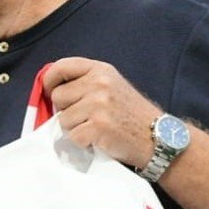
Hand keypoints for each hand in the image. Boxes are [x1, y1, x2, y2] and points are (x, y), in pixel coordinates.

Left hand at [40, 57, 162, 167]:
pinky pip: (73, 136)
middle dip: (66, 110)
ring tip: (95, 128)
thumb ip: (85, 82)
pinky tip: (98, 139)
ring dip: (75, 128)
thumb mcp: (111, 85)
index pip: (60, 66)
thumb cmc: (131, 114)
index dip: (50, 81)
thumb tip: (51, 89)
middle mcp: (99, 83)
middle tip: (86, 117)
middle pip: (58, 96)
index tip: (51, 93)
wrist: (157, 137)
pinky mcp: (98, 127)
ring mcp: (99, 105)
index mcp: (100, 70)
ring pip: (63, 119)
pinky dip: (83, 142)